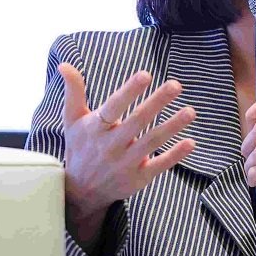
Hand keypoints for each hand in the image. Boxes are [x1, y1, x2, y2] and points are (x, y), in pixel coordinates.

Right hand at [59, 63, 196, 247]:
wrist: (81, 191)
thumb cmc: (80, 147)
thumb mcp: (72, 120)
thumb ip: (74, 91)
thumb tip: (64, 64)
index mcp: (95, 129)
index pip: (113, 107)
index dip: (129, 91)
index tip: (146, 74)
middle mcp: (111, 146)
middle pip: (137, 122)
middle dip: (157, 103)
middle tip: (176, 85)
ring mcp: (126, 163)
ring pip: (152, 142)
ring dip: (172, 126)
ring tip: (191, 111)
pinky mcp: (138, 178)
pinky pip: (159, 165)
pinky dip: (175, 155)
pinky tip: (191, 142)